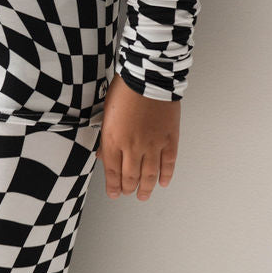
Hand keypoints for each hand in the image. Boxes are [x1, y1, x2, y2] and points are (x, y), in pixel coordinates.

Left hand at [97, 74, 179, 201]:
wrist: (148, 77)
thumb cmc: (125, 90)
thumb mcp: (106, 113)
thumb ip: (105, 138)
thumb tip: (102, 155)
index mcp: (113, 140)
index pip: (112, 172)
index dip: (113, 186)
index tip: (114, 194)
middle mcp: (132, 146)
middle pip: (130, 176)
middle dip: (128, 188)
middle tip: (128, 193)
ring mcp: (152, 144)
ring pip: (150, 174)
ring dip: (146, 188)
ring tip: (144, 195)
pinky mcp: (169, 139)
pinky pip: (168, 163)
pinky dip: (166, 175)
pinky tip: (163, 182)